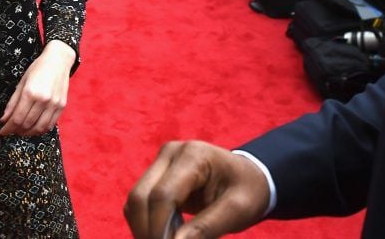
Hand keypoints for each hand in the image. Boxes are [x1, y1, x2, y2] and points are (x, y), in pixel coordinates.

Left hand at [0, 40, 74, 136]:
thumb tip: (4, 119)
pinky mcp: (61, 106)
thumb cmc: (38, 69)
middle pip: (27, 124)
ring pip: (39, 128)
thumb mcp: (21, 83)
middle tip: (10, 131)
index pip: (17, 118)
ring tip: (20, 131)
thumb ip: (12, 103)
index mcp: (30, 92)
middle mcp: (43, 99)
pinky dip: (40, 130)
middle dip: (16, 131)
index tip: (2, 132)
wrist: (58, 60)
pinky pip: (50, 125)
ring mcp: (54, 104)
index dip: (8, 128)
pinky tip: (33, 128)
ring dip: (28, 133)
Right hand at [125, 140, 269, 238]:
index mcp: (193, 155)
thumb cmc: (248, 191)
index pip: (163, 196)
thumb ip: (206, 228)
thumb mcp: (237, 211)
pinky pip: (140, 204)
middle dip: (147, 231)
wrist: (249, 177)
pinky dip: (146, 224)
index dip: (159, 229)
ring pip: (135, 202)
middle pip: (140, 197)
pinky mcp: (157, 174)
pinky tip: (167, 235)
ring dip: (144, 230)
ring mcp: (161, 162)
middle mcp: (171, 153)